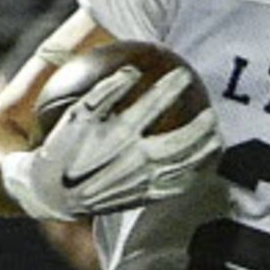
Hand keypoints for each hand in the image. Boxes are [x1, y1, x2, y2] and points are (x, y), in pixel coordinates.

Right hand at [4, 66, 221, 221]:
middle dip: (200, 126)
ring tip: (216, 137)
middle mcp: (136, 159)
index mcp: (120, 134)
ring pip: (184, 166)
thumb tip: (132, 71)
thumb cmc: (64, 147)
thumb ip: (105, 92)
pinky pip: (178, 186)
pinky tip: (203, 165)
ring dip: (204, 150)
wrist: (54, 192)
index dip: (171, 87)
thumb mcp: (78, 115)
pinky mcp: (145, 198)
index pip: (153, 104)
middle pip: (181, 142)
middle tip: (211, 112)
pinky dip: (194, 174)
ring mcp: (143, 181)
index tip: (183, 74)